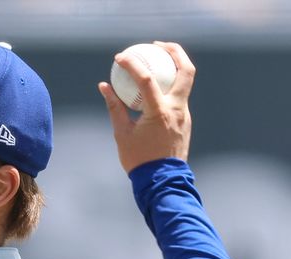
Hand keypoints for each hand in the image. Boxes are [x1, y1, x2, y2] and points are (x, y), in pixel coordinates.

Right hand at [97, 41, 194, 173]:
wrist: (161, 181)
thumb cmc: (139, 160)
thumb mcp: (121, 133)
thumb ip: (114, 107)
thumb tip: (104, 86)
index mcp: (159, 113)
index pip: (147, 80)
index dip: (133, 65)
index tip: (120, 57)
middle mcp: (177, 109)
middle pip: (185, 70)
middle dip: (174, 51)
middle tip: (156, 45)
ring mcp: (184, 113)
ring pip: (186, 80)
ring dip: (174, 65)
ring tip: (157, 59)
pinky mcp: (184, 119)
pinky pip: (179, 94)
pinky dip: (169, 83)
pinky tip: (156, 84)